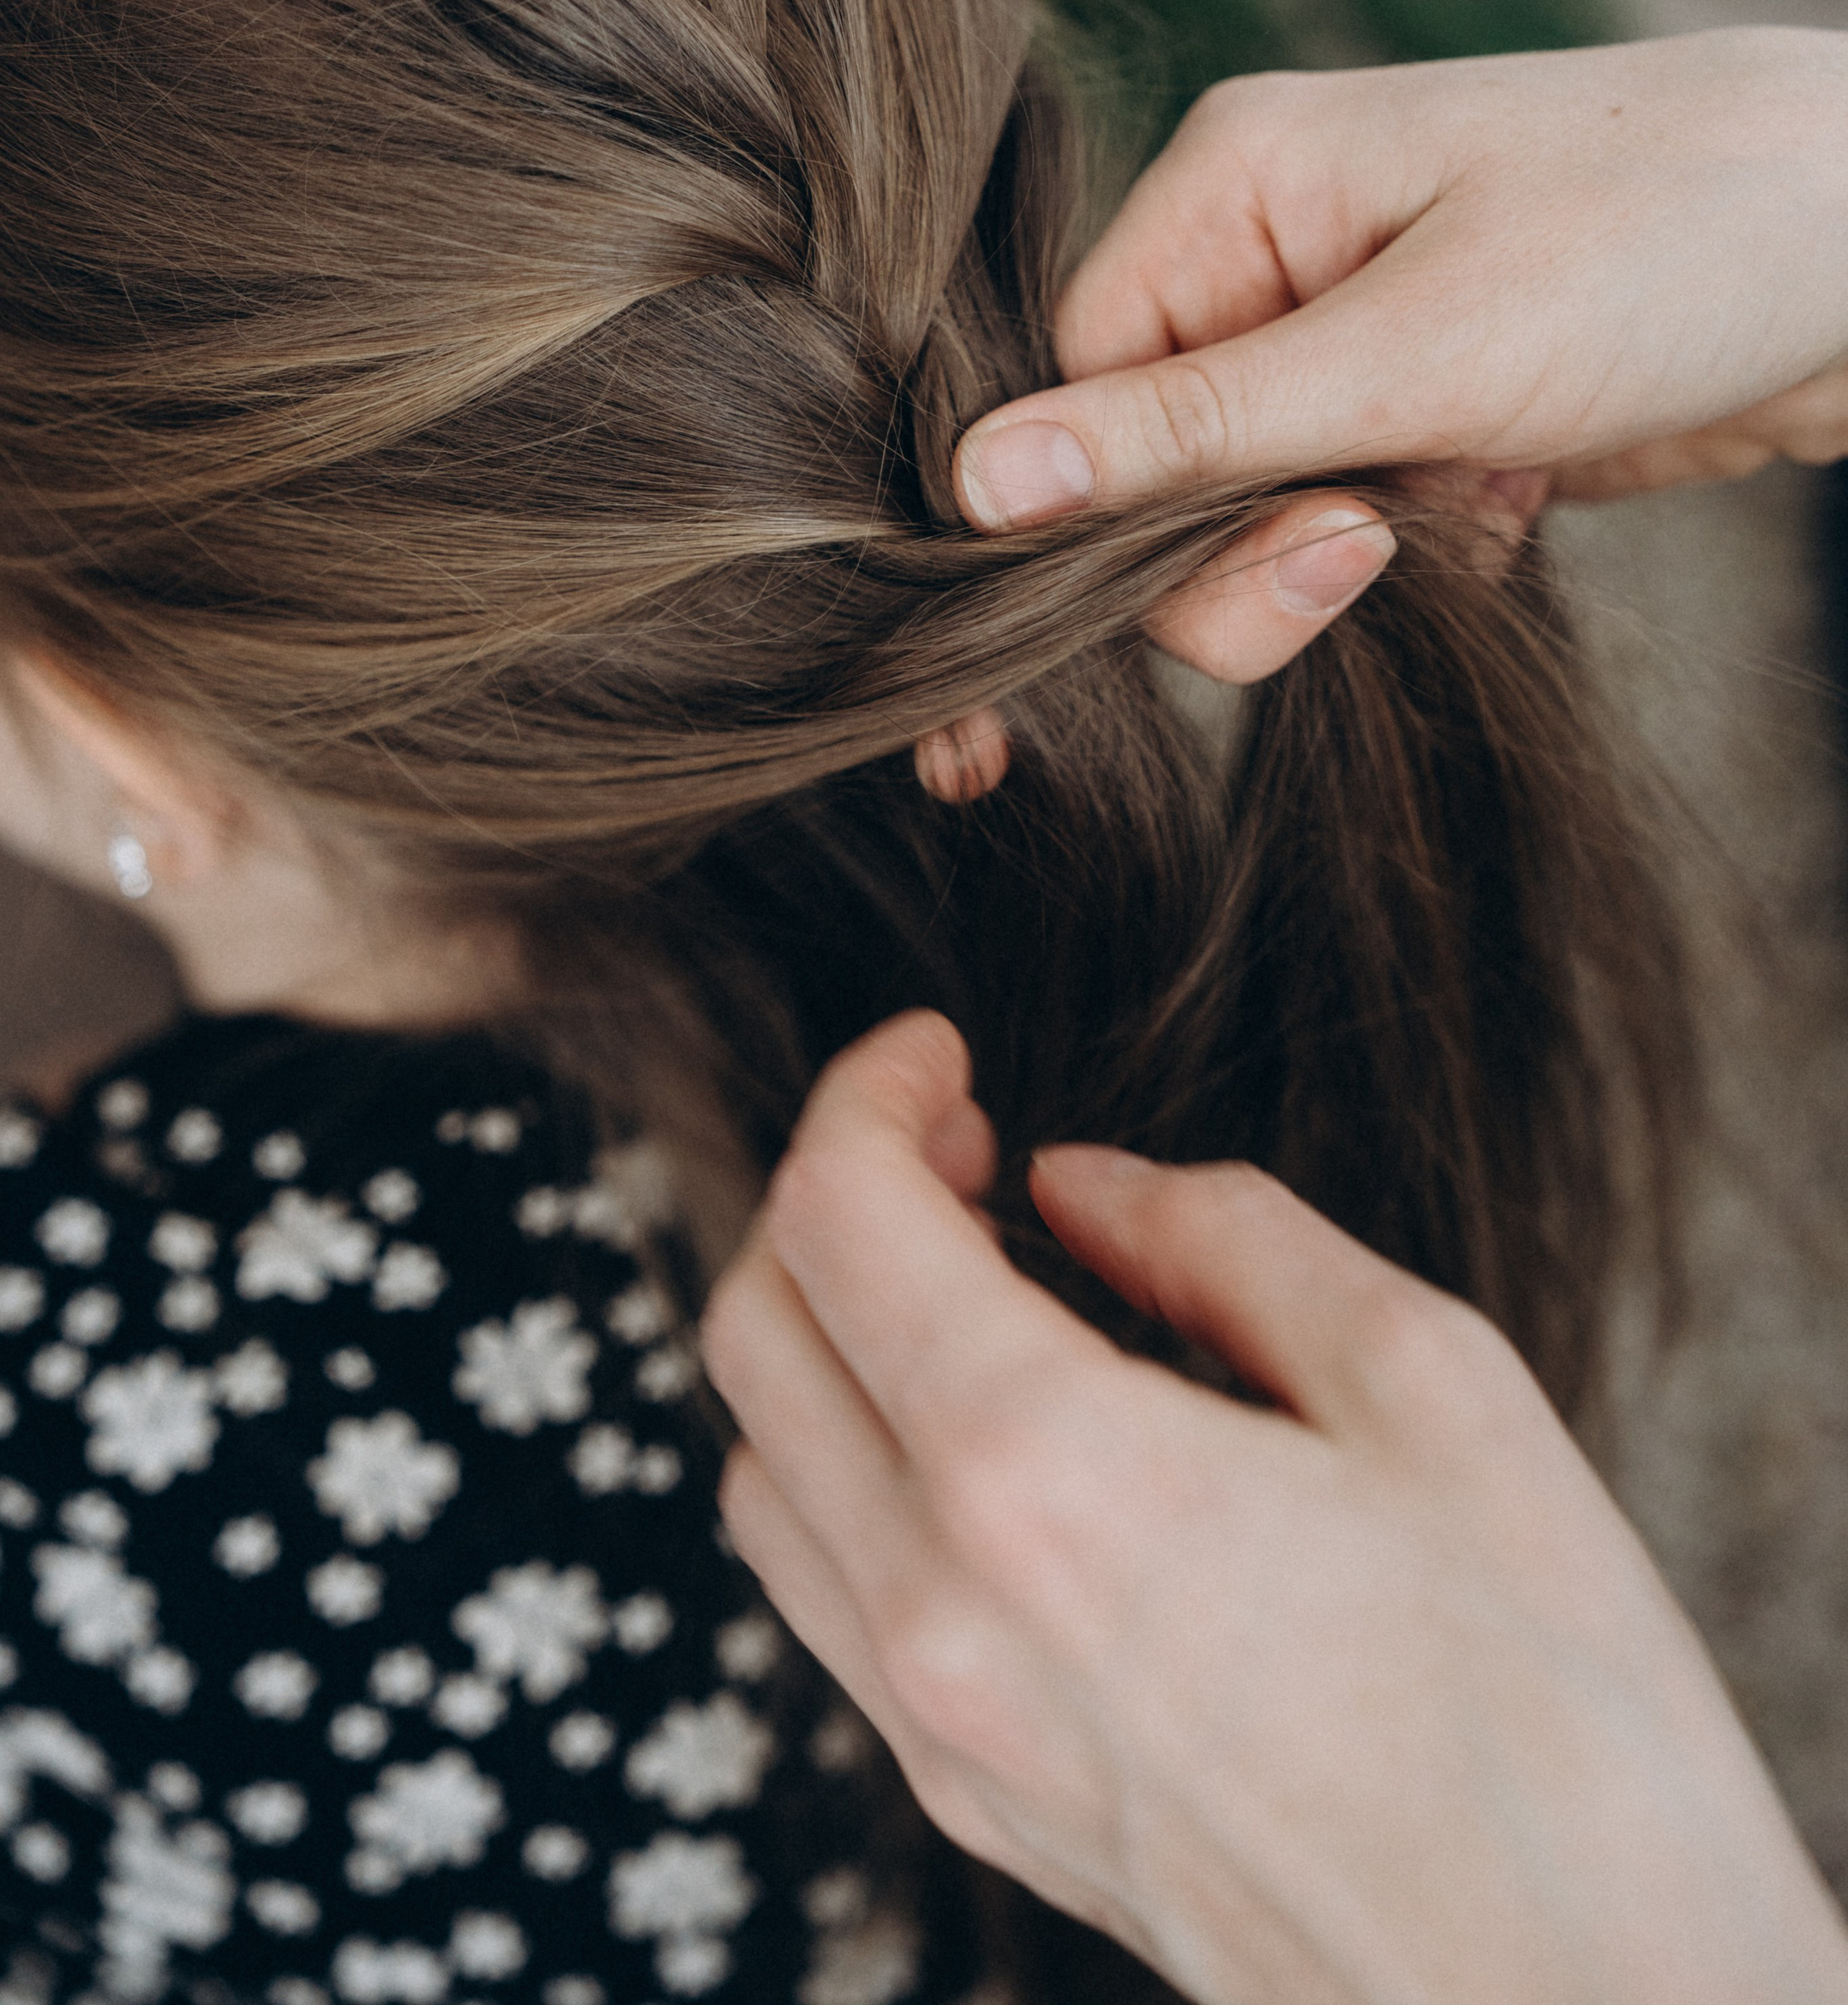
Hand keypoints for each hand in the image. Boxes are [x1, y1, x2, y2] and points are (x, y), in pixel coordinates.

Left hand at [704, 1013, 1847, 2004]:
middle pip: (754, 1332)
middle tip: (963, 1153)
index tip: (934, 1051)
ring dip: (826, 1341)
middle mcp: (944, 1611)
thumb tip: (1080, 1185)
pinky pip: (829, 1599)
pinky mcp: (975, 1807)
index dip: (866, 1091)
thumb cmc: (1552, 1714)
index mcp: (1045, 1476)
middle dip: (831, 1197)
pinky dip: (854, 1475)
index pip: (835, 1218)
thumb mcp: (1432, 1387)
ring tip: (974, 1292)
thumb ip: (1228, 1242)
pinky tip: (993, 1449)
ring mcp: (942, 1731)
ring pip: (761, 1473)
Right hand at [955, 28, 1847, 673]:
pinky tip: (1514, 498)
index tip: (1284, 552)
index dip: (1135, 514)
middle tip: (1383, 543)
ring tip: (1477, 496)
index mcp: (1231, 184)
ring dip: (1356, 555)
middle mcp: (1267, 252)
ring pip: (1252, 519)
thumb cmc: (1668, 241)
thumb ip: (1192, 432)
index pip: (1078, 391)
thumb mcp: (1418, 348)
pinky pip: (1350, 528)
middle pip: (1156, 474)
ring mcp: (1348, 333)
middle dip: (1257, 549)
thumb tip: (978, 485)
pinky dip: (1424, 553)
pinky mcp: (1420, 405)